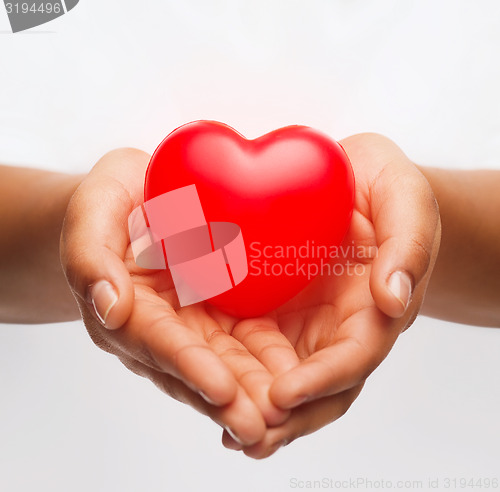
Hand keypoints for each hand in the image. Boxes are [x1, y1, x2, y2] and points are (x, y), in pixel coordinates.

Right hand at [60, 148, 294, 445]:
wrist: (138, 197)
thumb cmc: (113, 201)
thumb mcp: (94, 210)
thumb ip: (92, 256)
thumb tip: (109, 307)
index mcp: (127, 308)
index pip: (158, 340)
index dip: (189, 365)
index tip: (222, 389)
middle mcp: (161, 327)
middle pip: (194, 368)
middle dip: (227, 400)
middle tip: (261, 427)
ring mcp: (192, 324)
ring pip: (223, 365)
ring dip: (250, 394)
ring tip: (283, 419)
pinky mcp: (219, 315)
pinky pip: (244, 342)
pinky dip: (266, 365)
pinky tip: (295, 382)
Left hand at [221, 133, 440, 457]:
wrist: (354, 181)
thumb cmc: (386, 190)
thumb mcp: (405, 201)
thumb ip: (407, 245)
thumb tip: (394, 299)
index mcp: (373, 309)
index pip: (353, 358)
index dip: (322, 381)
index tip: (282, 396)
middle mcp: (338, 327)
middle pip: (317, 387)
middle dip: (285, 417)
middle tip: (243, 435)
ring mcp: (303, 321)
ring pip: (282, 375)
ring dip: (255, 405)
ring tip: (222, 428)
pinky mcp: (272, 308)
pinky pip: (252, 344)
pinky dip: (234, 369)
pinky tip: (205, 381)